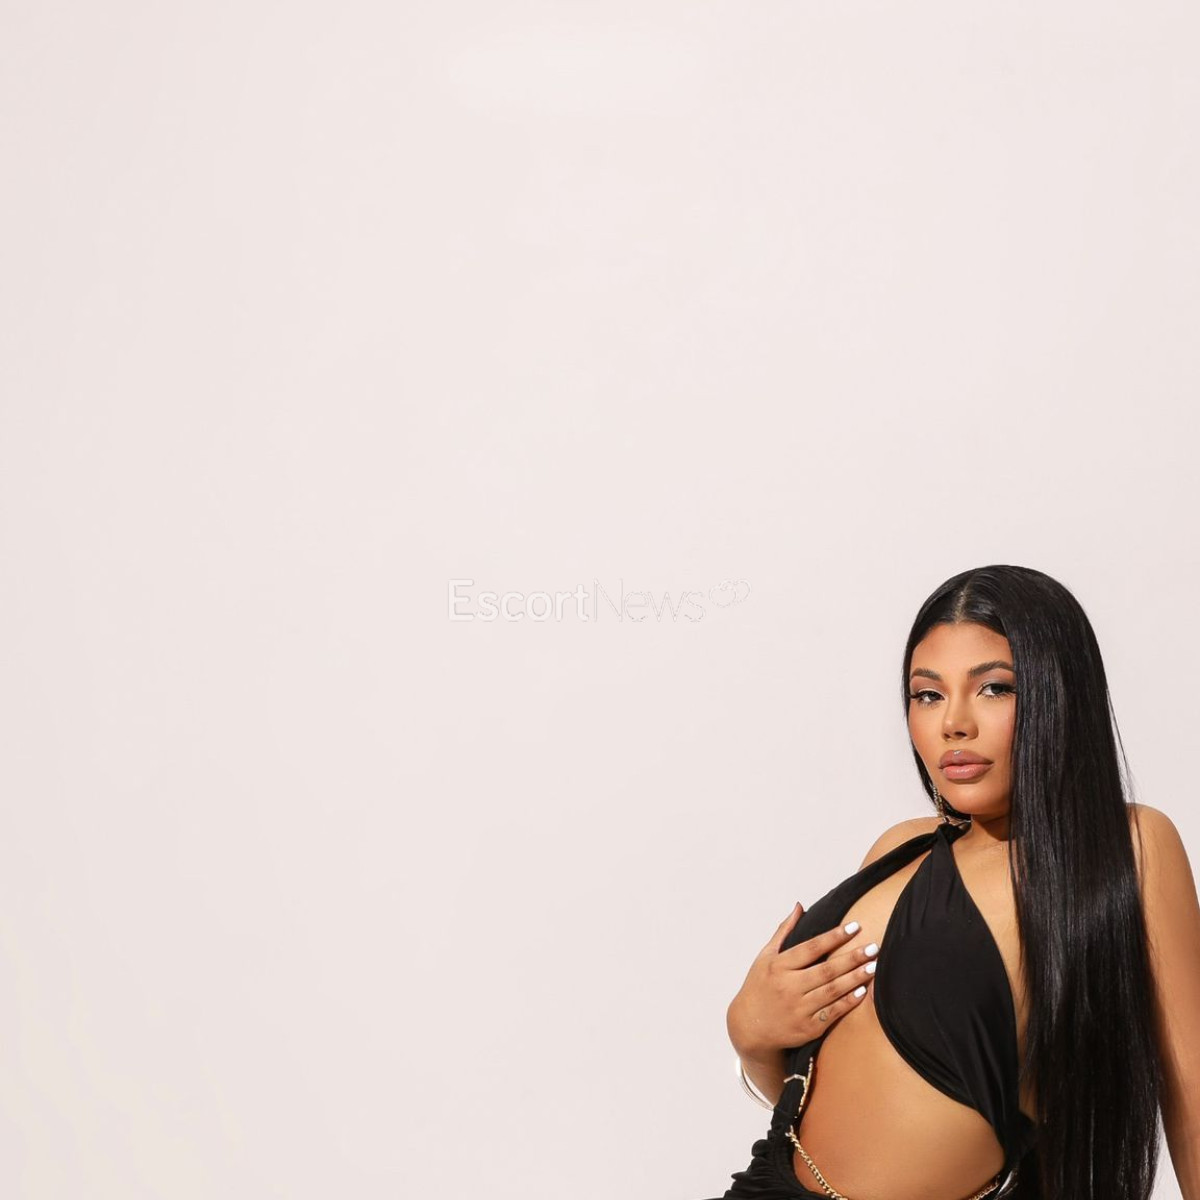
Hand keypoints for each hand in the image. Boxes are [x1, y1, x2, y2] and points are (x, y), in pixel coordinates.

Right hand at [727, 903, 880, 1062]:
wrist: (749, 1027)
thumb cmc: (758, 986)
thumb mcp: (765, 956)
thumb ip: (784, 931)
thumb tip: (799, 906)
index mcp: (778, 966)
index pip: (811, 948)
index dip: (834, 937)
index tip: (854, 927)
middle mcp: (788, 986)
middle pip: (826, 970)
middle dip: (852, 957)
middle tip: (874, 948)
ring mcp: (798, 1009)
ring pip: (832, 991)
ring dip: (855, 978)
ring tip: (874, 967)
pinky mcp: (807, 1028)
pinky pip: (832, 1013)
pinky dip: (848, 1002)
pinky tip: (863, 991)